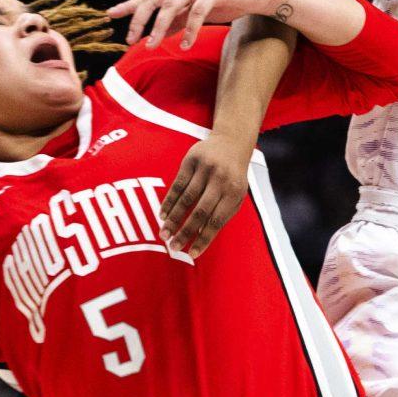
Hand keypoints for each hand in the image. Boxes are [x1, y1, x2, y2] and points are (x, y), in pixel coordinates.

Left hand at [107, 0, 287, 49]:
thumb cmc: (225, 1)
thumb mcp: (195, 12)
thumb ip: (177, 20)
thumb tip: (156, 35)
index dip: (129, 5)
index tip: (111, 15)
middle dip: (139, 20)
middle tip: (131, 40)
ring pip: (172, 6)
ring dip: (160, 28)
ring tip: (152, 45)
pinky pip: (197, 13)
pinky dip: (189, 31)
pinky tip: (184, 46)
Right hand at [160, 131, 252, 255]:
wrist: (232, 142)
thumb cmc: (233, 176)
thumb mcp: (235, 195)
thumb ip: (222, 215)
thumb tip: (201, 236)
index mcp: (234, 192)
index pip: (217, 221)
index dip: (204, 239)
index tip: (192, 254)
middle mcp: (220, 180)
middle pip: (200, 211)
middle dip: (185, 232)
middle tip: (173, 248)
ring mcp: (206, 169)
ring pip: (186, 198)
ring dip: (173, 219)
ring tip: (164, 234)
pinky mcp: (192, 160)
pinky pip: (177, 184)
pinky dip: (169, 201)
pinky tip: (162, 215)